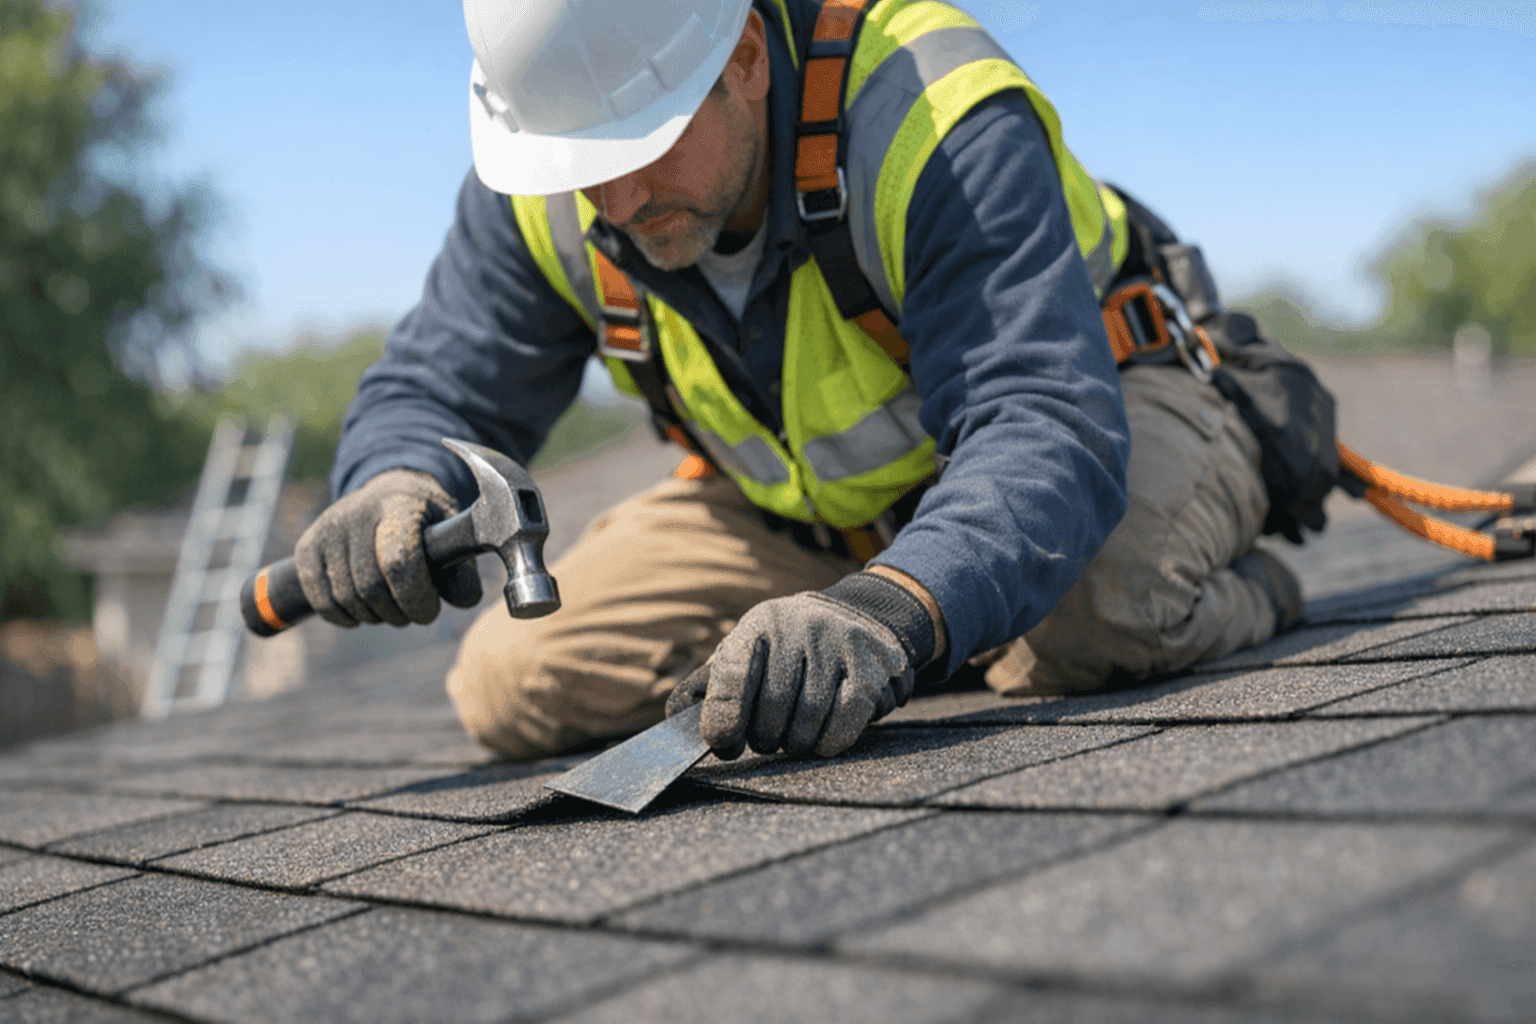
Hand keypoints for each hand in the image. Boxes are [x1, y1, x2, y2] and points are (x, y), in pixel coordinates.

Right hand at [294, 469, 481, 626]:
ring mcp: (328, 528)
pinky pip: (320, 599)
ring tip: (391, 609)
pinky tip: (362, 612)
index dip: (414, 596)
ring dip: (373, 617)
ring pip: (345, 598)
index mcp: (401, 505)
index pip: (398, 559)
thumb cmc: (426, 524)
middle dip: (397, 613)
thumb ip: (462, 572)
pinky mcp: (307, 546)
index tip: (429, 612)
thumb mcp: (450, 539)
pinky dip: (343, 617)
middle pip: (370, 586)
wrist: (390, 494)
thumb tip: (465, 600)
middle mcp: (358, 512)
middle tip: (412, 613)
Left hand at [666, 571, 938, 758]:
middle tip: (764, 739)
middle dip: (762, 738)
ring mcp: (836, 646)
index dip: (721, 721)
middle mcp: (796, 629)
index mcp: (757, 626)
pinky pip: (842, 726)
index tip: (723, 745)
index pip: (730, 676)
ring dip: (793, 745)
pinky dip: (826, 745)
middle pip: (769, 711)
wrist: (856, 621)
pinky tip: (819, 740)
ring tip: (790, 737)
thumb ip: (707, 687)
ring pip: (805, 724)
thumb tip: (673, 724)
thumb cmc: (783, 651)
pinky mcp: (869, 669)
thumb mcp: (744, 653)